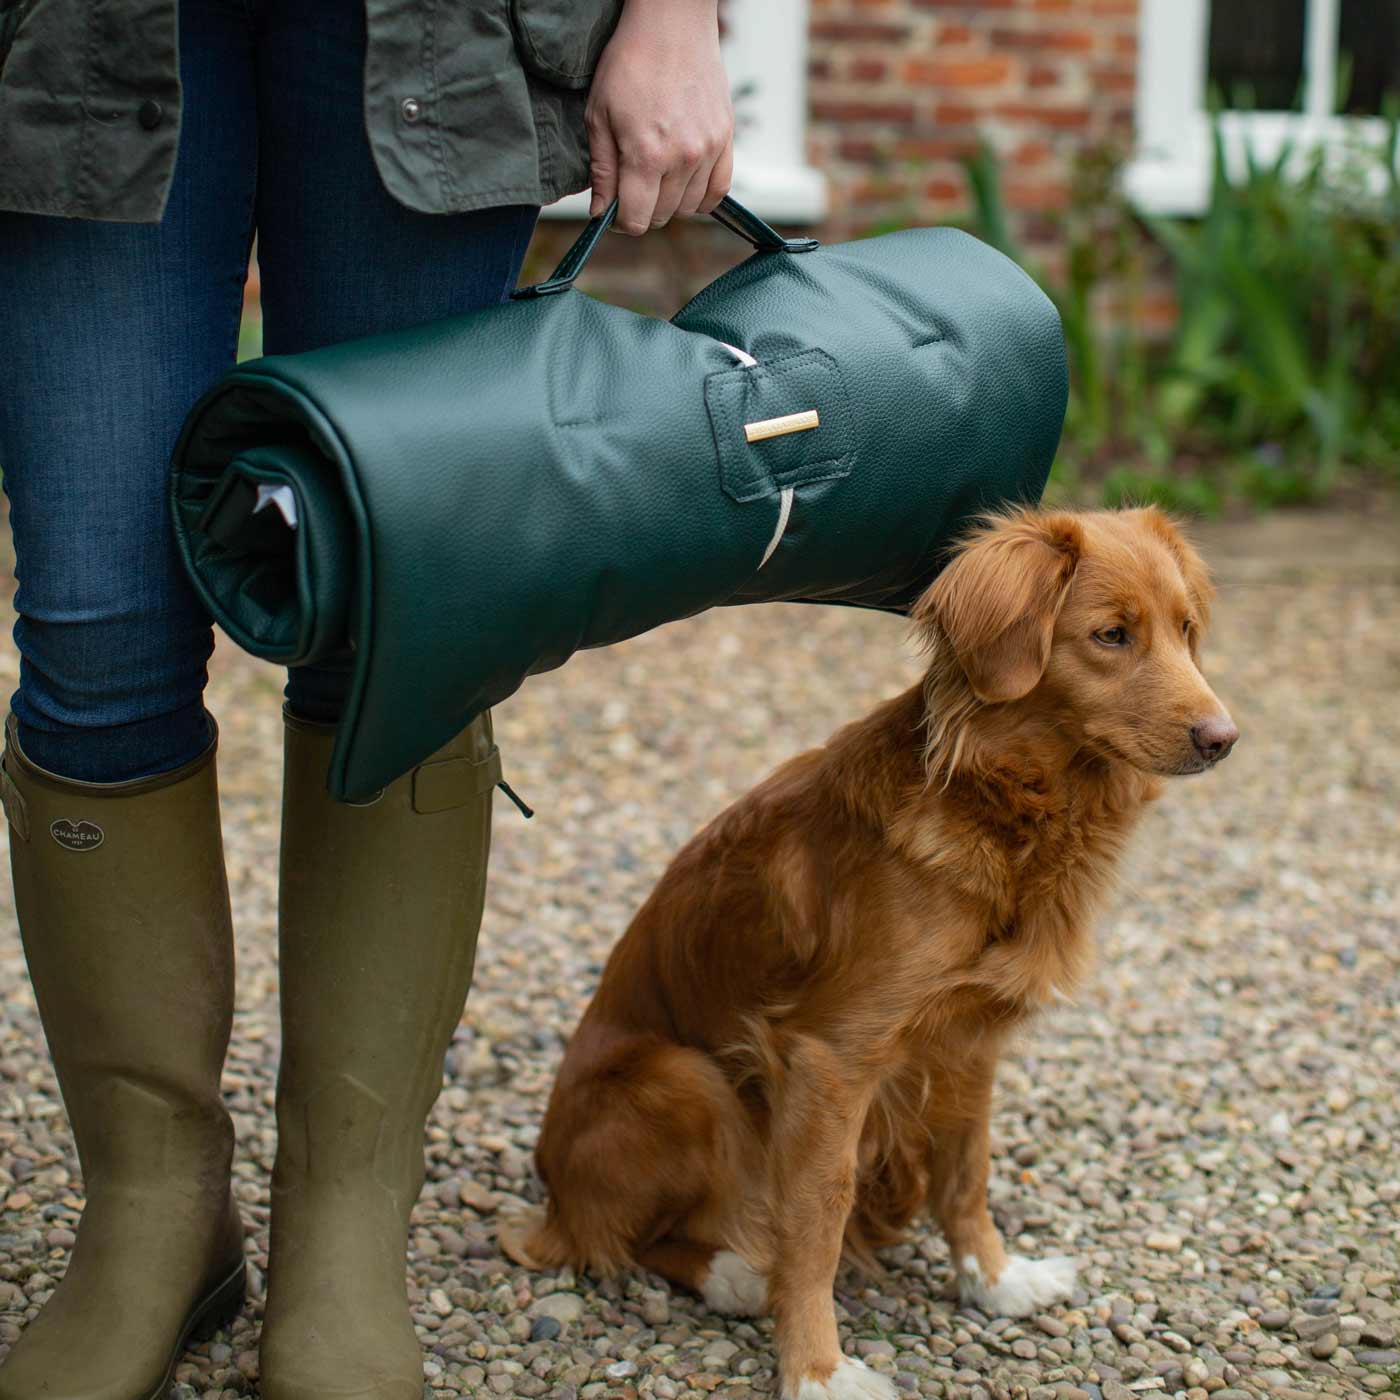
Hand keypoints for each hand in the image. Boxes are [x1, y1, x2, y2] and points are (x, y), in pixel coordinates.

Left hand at [586, 0, 734, 233]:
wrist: (672, 23)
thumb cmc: (630, 63)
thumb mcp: (599, 116)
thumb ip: (602, 171)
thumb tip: (600, 213)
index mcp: (647, 155)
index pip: (637, 220)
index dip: (621, 221)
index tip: (615, 209)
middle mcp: (682, 158)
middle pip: (663, 216)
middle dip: (644, 210)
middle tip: (632, 188)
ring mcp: (709, 150)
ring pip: (689, 208)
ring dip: (670, 203)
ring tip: (657, 177)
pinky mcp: (725, 140)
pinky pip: (718, 191)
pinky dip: (701, 197)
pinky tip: (684, 184)